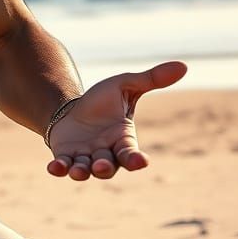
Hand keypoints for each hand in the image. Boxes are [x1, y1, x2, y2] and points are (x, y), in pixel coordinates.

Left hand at [46, 61, 186, 180]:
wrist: (72, 108)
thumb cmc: (102, 101)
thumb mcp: (125, 85)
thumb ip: (151, 79)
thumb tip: (184, 66)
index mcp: (123, 141)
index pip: (131, 155)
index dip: (136, 159)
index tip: (141, 161)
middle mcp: (106, 154)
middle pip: (108, 167)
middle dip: (105, 168)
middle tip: (101, 166)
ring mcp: (85, 158)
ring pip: (86, 171)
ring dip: (82, 172)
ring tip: (78, 171)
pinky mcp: (65, 156)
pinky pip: (63, 167)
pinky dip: (60, 169)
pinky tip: (53, 168)